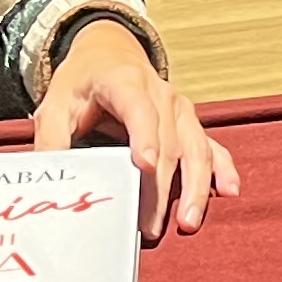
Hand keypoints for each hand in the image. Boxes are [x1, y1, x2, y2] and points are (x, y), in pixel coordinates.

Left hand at [34, 20, 241, 240]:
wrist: (109, 54)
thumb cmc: (81, 82)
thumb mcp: (55, 103)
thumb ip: (51, 140)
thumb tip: (51, 178)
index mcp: (125, 82)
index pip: (138, 109)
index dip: (144, 136)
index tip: (145, 166)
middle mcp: (161, 94)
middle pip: (168, 143)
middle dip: (161, 188)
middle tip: (149, 227)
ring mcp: (180, 109)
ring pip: (196, 148)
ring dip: (195, 187)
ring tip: (188, 222)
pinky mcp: (190, 123)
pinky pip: (212, 146)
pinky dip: (222, 169)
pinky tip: (229, 191)